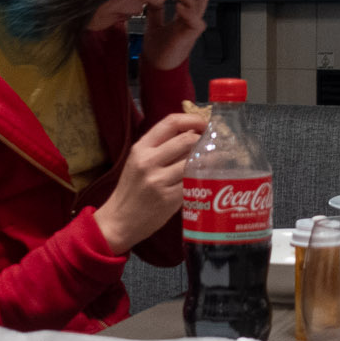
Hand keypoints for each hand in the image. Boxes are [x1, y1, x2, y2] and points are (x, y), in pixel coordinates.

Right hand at [93, 111, 205, 252]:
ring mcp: (158, 181)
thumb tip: (193, 132)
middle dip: (205, 139)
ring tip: (220, 157)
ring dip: (211, 158)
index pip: (170, 123)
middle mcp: (148, 162)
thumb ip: (161, 147)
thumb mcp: (138, 162)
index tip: (205, 123)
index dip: (192, 119)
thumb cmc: (131, 190)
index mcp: (140, 148)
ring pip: (194, 161)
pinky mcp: (168, 199)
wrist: (119, 221)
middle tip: (214, 143)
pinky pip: (193, 182)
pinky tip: (210, 176)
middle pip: (186, 140)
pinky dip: (205, 177)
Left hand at [143, 0, 209, 69]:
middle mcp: (190, 18)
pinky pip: (197, 20)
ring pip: (200, 0)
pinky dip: (188, 11)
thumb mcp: (154, 22)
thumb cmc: (157, 50)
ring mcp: (191, 25)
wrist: (156, 68)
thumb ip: (155, 8)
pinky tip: (177, 8)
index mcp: (184, 15)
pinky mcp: (190, 35)